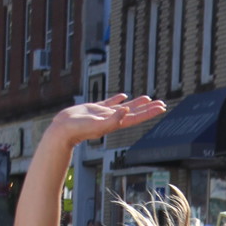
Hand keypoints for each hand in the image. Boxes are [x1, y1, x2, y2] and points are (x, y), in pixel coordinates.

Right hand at [50, 94, 166, 147]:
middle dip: (148, 108)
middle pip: (135, 112)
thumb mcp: (98, 125)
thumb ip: (113, 119)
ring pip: (124, 106)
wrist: (64, 129)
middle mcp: (113, 119)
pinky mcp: (95, 109)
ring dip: (136, 103)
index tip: (161, 107)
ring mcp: (104, 114)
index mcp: (116, 123)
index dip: (150, 112)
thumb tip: (126, 110)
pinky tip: (123, 95)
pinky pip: (110, 102)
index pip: (137, 117)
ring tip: (147, 98)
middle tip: (161, 103)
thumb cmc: (79, 130)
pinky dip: (118, 98)